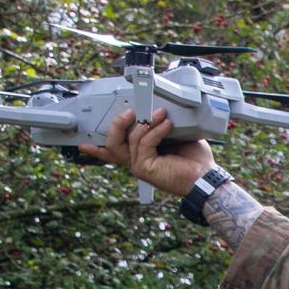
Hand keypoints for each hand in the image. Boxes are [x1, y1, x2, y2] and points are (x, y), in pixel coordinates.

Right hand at [81, 106, 215, 197]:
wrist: (205, 178)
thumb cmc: (195, 160)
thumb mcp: (176, 137)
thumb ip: (161, 126)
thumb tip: (157, 110)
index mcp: (141, 156)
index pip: (113, 153)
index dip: (96, 149)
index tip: (83, 144)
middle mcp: (136, 162)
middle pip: (112, 144)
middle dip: (118, 124)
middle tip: (130, 111)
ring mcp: (139, 166)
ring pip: (128, 140)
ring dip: (145, 123)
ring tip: (160, 114)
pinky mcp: (145, 168)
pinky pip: (144, 143)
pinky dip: (155, 131)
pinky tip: (167, 124)